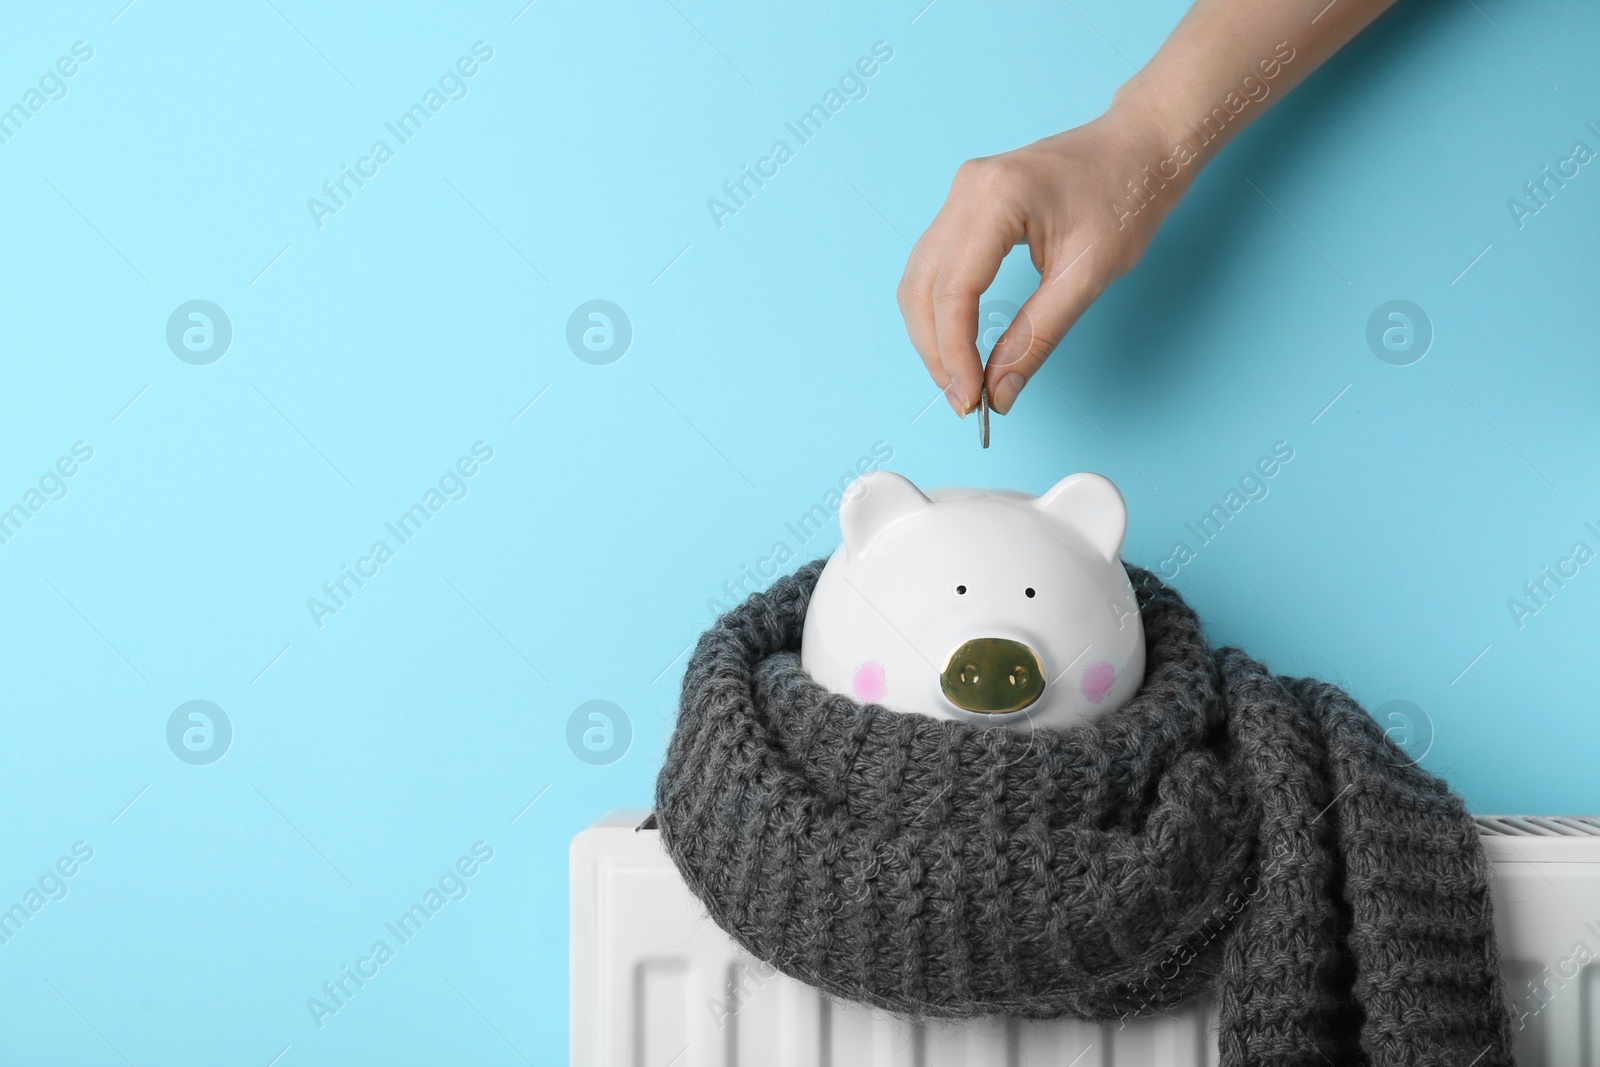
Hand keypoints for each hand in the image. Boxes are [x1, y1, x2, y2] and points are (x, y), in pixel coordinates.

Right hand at [897, 99, 1188, 415]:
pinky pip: (934, 264)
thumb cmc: (1126, 197)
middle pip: (922, 287)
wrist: (1142, 146)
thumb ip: (1037, 337)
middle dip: (936, 351)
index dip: (955, 354)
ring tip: (959, 379)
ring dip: (932, 334)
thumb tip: (1000, 392)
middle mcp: (967, 190)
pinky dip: (941, 309)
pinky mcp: (968, 203)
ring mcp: (962, 192)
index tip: (972, 400)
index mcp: (996, 198)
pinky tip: (959, 341)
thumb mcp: (1087, 276)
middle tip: (963, 401)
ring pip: (920, 278)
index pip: (953, 291)